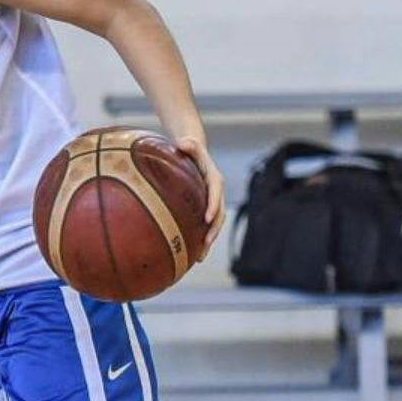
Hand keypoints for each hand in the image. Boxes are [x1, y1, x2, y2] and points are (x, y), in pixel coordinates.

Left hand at [174, 136, 225, 261]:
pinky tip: (192, 256)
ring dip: (208, 241)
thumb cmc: (189, 149)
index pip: (216, 194)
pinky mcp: (204, 209)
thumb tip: (182, 142)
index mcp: (215, 180)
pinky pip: (204, 227)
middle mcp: (216, 194)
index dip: (213, 206)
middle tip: (205, 242)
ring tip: (199, 257)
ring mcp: (212, 203)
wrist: (194, 154)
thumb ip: (189, 144)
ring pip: (213, 225)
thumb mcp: (189, 144)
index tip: (207, 219)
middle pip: (218, 215)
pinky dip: (200, 241)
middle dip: (213, 230)